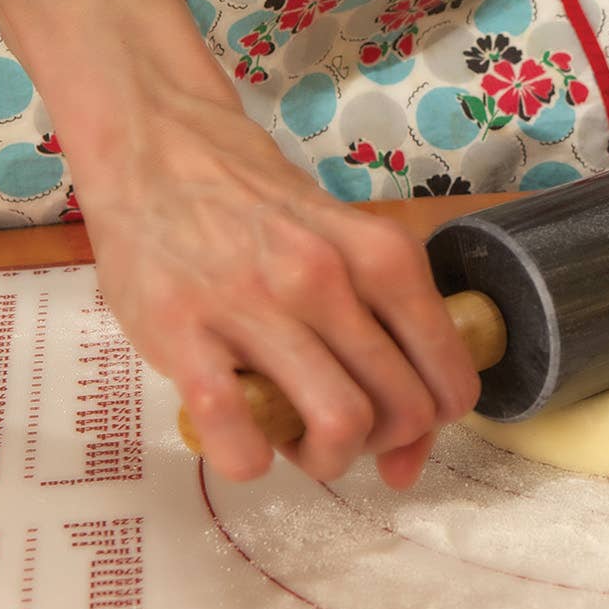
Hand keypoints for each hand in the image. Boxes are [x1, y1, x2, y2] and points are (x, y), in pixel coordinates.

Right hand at [81, 79, 479, 489]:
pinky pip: (234, 424)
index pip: (448, 377)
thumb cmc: (264, 213)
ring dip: (328, 459)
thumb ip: (389, 336)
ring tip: (301, 443)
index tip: (403, 429)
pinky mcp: (180, 328)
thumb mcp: (349, 249)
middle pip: (401, 409)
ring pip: (338, 422)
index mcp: (384, 257)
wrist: (160, 148)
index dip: (434, 425)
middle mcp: (326, 277)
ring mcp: (252, 302)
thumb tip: (411, 456)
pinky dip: (251, 459)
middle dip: (382, 445)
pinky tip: (247, 447)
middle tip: (346, 433)